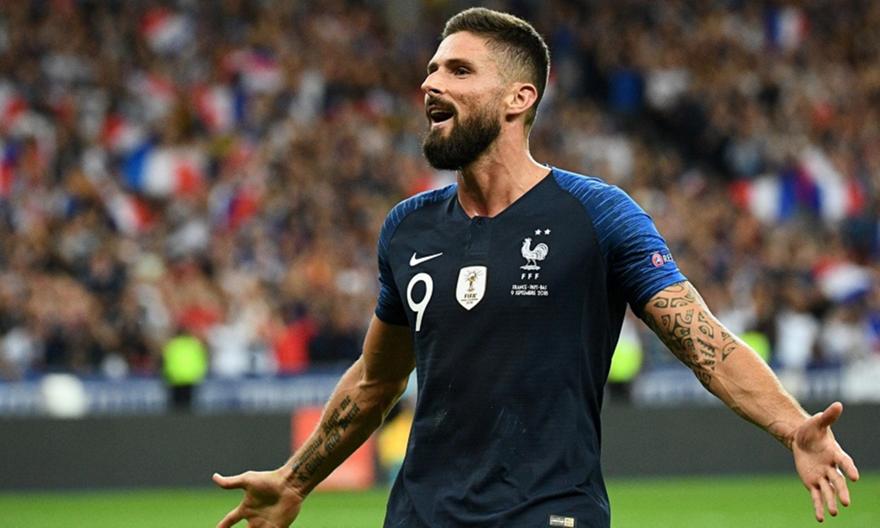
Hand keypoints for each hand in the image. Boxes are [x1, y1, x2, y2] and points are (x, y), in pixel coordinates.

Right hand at [213, 469, 304, 527]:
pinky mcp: (278, 527)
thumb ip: (231, 483)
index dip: (223, 525)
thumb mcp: (247, 481)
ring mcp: (266, 524)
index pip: (230, 520)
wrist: (289, 483)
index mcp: (246, 508)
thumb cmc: (269, 480)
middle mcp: (255, 518)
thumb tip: (214, 477)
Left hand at [792, 402, 859, 521]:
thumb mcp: (817, 422)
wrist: (801, 438)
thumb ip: (828, 416)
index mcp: (835, 453)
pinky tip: (821, 518)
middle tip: (846, 502)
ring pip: (828, 491)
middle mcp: (831, 467)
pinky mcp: (812, 482)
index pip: (844, 462)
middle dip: (842, 491)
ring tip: (835, 513)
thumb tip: (838, 404)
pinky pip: (816, 496)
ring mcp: (822, 476)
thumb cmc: (811, 430)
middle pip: (838, 481)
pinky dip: (818, 506)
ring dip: (831, 502)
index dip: (849, 469)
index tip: (855, 476)